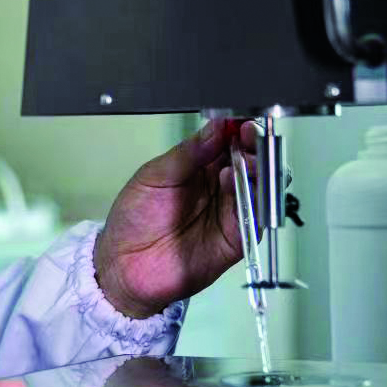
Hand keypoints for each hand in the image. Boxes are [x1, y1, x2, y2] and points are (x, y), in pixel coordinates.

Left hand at [94, 119, 261, 318]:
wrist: (124, 266)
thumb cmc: (133, 221)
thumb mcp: (153, 176)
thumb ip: (186, 154)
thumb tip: (216, 128)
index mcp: (200, 166)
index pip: (229, 141)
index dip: (239, 128)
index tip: (240, 120)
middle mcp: (220, 187)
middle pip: (253, 160)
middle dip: (255, 145)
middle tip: (248, 137)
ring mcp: (230, 211)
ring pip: (262, 186)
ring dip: (260, 169)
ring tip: (244, 161)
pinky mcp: (236, 238)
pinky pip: (256, 216)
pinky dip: (254, 199)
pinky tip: (236, 185)